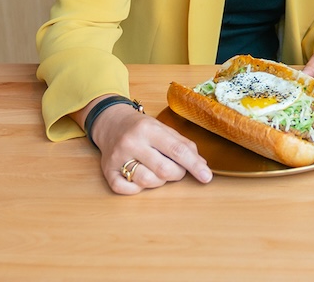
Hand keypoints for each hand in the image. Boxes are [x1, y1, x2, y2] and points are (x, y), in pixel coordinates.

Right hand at [88, 100, 212, 194]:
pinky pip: (126, 190)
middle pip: (164, 169)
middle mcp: (132, 142)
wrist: (111, 122)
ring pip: (147, 181)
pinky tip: (139, 179)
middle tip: (176, 169)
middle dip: (177, 174)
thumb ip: (184, 145)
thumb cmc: (142, 128)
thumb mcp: (164, 129)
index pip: (177, 150)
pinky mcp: (107, 171)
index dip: (194, 165)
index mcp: (149, 129)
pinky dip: (137, 189)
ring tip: (157, 171)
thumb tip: (202, 165)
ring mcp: (117, 157)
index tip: (206, 177)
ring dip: (159, 181)